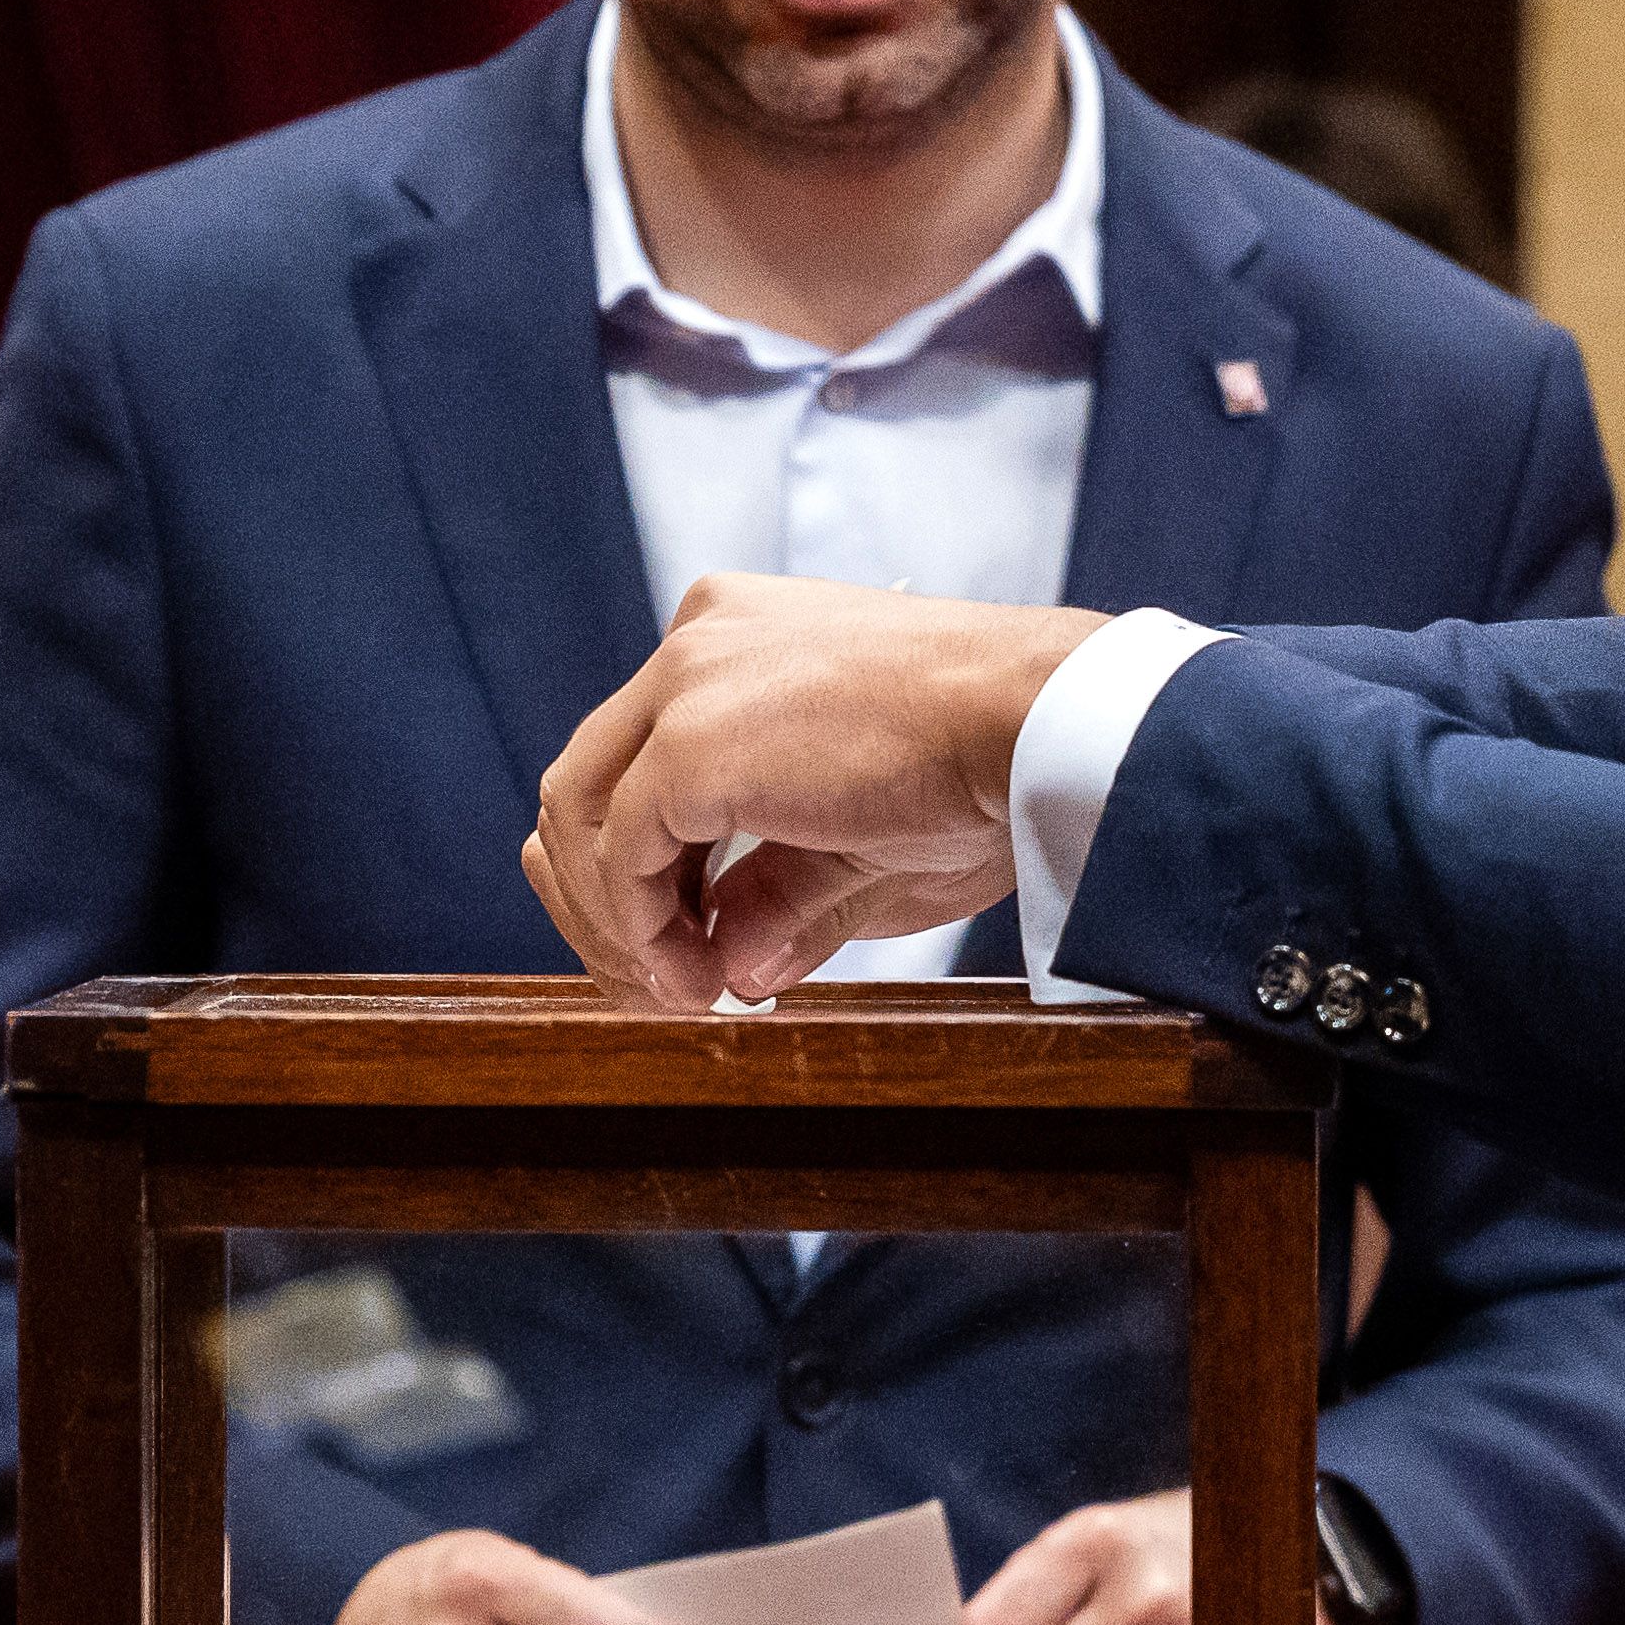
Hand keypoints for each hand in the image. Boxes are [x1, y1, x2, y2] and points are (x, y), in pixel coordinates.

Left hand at [524, 576, 1100, 1009]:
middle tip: (664, 981)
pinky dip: (638, 924)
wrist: (1045, 724)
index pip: (637, 754)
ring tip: (684, 990)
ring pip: (578, 813)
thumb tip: (734, 968)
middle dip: (605, 898)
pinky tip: (694, 974)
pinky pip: (616, 852)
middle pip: (587, 780)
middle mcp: (699, 636)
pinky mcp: (687, 742)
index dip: (641, 864)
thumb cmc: (993, 767)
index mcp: (741, 635)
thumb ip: (781, 894)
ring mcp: (685, 680)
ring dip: (616, 920)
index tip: (690, 945)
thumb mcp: (867, 843)